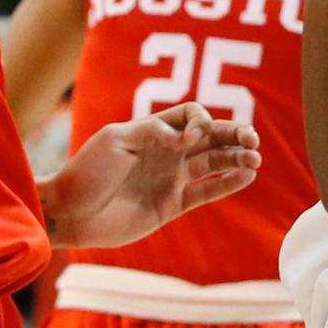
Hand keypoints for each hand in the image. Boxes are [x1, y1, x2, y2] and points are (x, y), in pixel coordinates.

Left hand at [42, 101, 259, 247]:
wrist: (71, 212)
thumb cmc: (87, 171)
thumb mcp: (115, 141)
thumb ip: (152, 131)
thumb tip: (186, 136)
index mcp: (153, 131)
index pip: (191, 116)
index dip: (199, 122)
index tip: (189, 138)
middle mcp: (167, 152)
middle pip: (210, 138)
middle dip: (233, 135)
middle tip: (253, 140)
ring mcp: (171, 178)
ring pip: (214, 163)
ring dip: (237, 158)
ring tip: (256, 158)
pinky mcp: (172, 204)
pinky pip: (207, 191)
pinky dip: (228, 183)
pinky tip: (247, 175)